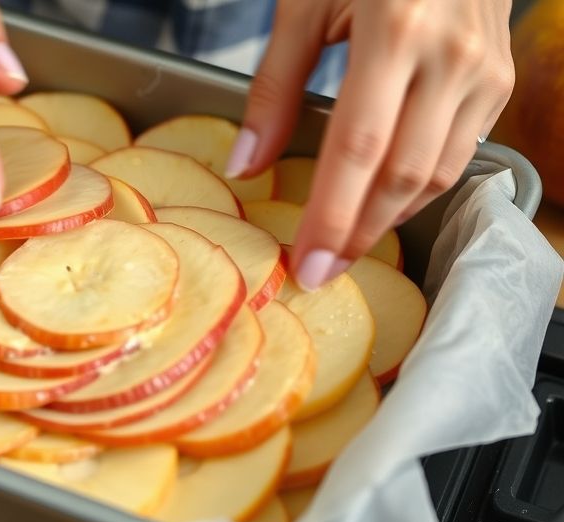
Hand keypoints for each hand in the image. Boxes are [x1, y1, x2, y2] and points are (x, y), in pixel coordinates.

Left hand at [228, 0, 513, 289]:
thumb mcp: (304, 6)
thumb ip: (273, 88)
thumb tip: (245, 166)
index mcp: (397, 30)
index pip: (358, 148)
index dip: (332, 215)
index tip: (307, 263)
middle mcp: (451, 56)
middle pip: (402, 174)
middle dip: (359, 232)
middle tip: (321, 271)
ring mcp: (485, 71)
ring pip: (438, 173)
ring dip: (390, 217)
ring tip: (347, 243)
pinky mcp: (499, 80)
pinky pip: (460, 151)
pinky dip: (419, 185)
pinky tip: (385, 200)